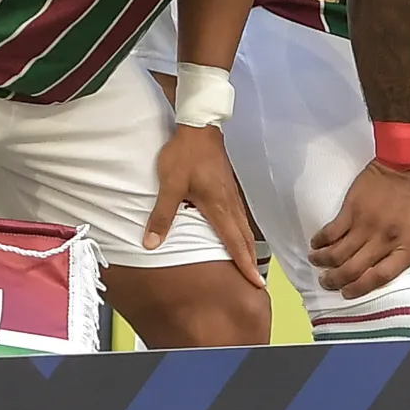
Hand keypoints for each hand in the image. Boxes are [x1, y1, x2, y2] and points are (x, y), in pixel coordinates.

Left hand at [150, 125, 261, 285]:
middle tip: (258, 283)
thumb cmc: (185, 155)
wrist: (199, 126)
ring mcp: (232, 195)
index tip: (255, 283)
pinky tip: (239, 235)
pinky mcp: (229, 187)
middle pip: (245, 238)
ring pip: (244, 227)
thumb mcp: (170, 185)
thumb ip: (162, 215)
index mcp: (219, 207)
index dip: (245, 265)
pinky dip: (243, 232)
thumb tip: (151, 244)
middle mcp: (230, 204)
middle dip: (252, 261)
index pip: (235, 242)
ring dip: (249, 248)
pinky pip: (240, 217)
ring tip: (251, 264)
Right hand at [312, 160, 409, 295]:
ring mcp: (367, 224)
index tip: (350, 293)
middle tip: (329, 283)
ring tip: (318, 264)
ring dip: (324, 263)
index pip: (381, 277)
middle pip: (354, 270)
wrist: (409, 164)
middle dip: (336, 281)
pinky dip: (320, 242)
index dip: (361, 288)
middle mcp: (385, 239)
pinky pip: (331, 232)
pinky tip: (317, 245)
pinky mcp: (353, 209)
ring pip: (338, 254)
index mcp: (408, 247)